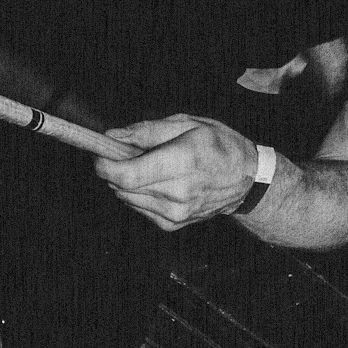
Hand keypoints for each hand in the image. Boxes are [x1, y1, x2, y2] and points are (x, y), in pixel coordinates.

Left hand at [94, 115, 257, 230]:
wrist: (247, 180)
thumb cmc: (219, 146)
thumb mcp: (187, 123)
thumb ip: (146, 130)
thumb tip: (113, 136)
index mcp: (182, 162)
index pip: (126, 175)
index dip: (104, 164)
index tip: (100, 153)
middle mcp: (178, 192)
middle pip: (122, 187)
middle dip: (114, 169)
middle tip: (126, 153)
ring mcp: (176, 212)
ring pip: (127, 198)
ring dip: (127, 181)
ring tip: (148, 166)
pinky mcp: (173, 224)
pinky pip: (139, 208)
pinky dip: (139, 194)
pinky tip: (157, 182)